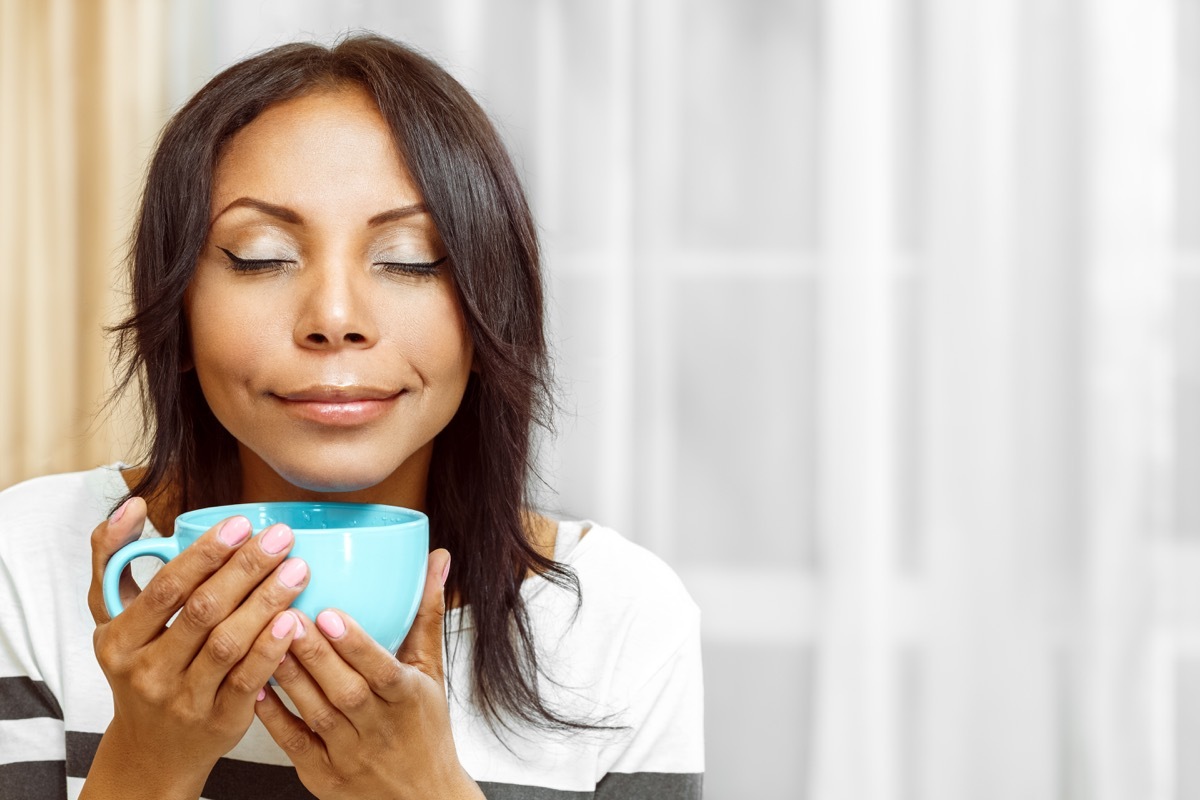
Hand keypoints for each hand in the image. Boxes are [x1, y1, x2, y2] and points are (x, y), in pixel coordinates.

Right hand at [82, 497, 308, 797]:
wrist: (152, 747)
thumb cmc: (139, 664)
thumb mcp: (112, 616)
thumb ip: (112, 557)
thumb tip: (132, 504)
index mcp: (120, 639)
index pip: (166, 588)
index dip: (205, 554)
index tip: (241, 524)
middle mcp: (147, 671)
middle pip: (203, 612)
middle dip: (246, 569)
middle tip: (281, 537)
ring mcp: (184, 699)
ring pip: (229, 644)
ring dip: (266, 602)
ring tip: (298, 569)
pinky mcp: (219, 720)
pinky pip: (249, 680)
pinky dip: (272, 649)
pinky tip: (295, 620)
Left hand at [256, 549, 483, 799]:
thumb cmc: (426, 730)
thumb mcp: (433, 672)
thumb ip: (428, 614)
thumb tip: (438, 560)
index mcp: (408, 700)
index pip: (384, 671)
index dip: (357, 645)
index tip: (332, 615)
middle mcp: (379, 729)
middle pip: (345, 691)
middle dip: (314, 655)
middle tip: (287, 615)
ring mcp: (349, 754)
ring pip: (315, 714)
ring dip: (290, 678)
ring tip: (265, 640)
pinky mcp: (321, 774)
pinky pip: (293, 743)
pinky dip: (273, 716)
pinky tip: (256, 687)